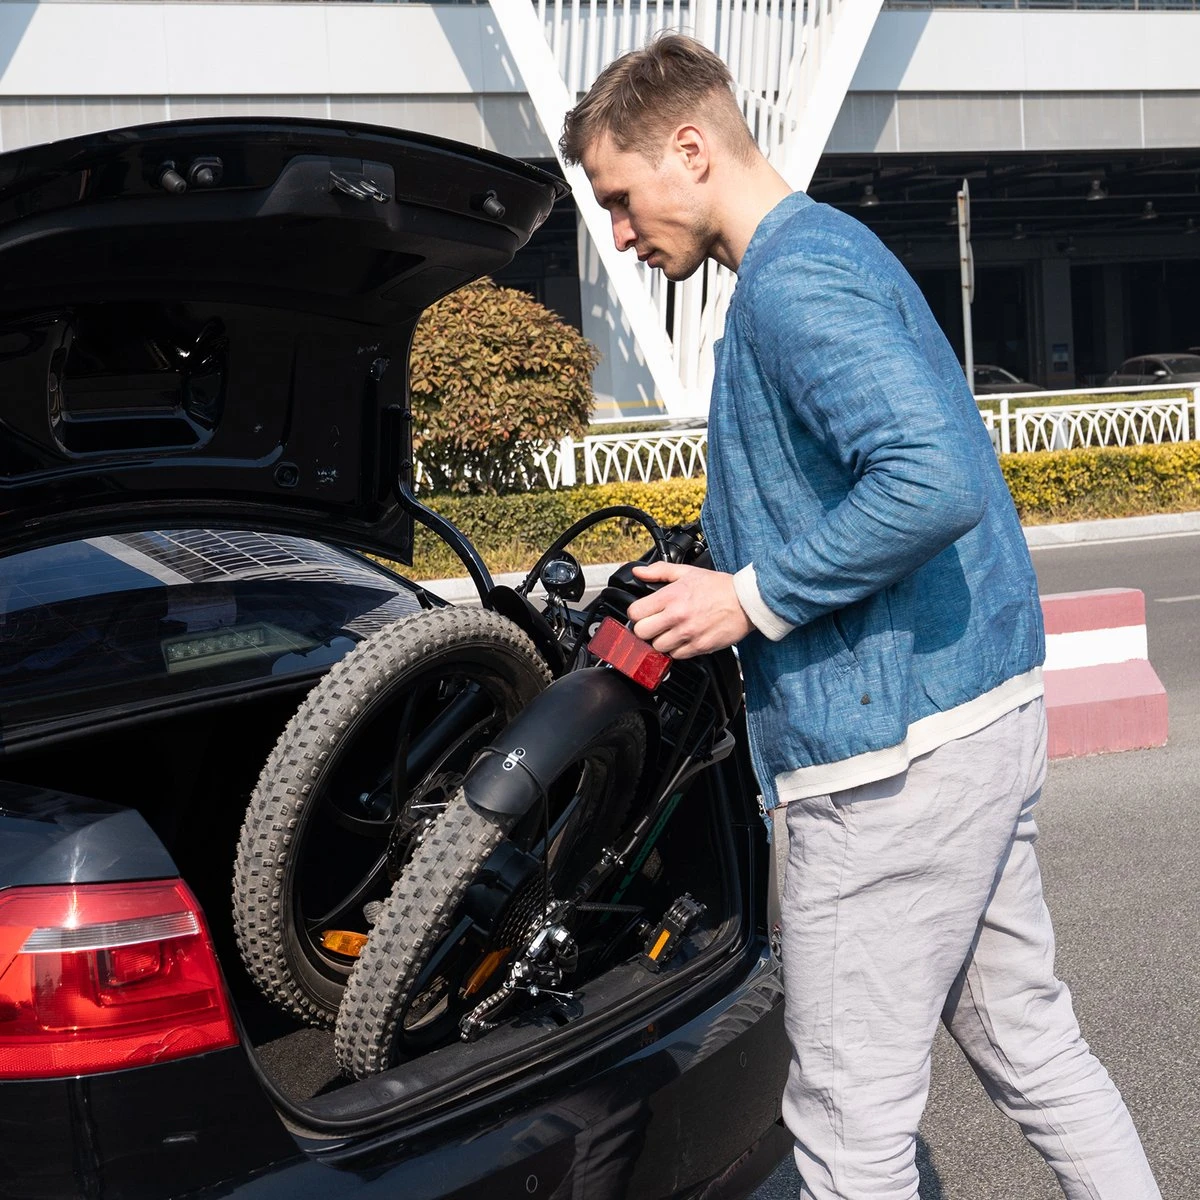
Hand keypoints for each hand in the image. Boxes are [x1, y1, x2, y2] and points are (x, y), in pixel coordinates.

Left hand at [625, 562, 752, 658]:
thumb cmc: (719, 587)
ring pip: (657, 647)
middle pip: (642, 633)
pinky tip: (684, 639)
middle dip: (645, 629)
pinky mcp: (699, 647)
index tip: (643, 613)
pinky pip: (676, 656)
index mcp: (671, 596)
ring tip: (671, 632)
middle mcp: (677, 616)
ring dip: (661, 641)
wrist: (746, 602)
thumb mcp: (687, 572)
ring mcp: (688, 634)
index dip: (637, 613)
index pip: (635, 612)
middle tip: (654, 625)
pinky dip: (677, 650)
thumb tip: (638, 572)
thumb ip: (659, 571)